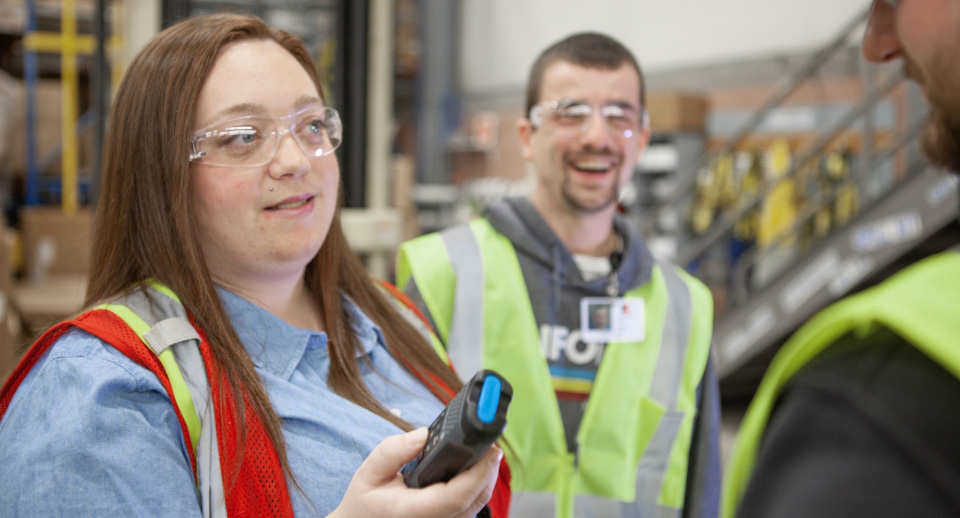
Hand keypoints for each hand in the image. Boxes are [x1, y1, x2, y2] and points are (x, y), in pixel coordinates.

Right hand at [328, 427, 501, 517]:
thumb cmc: (365, 502)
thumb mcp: (369, 472)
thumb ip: (394, 451)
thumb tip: (423, 435)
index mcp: (411, 512)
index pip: (454, 497)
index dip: (479, 473)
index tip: (492, 449)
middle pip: (473, 501)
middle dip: (488, 471)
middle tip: (493, 444)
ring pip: (475, 507)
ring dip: (485, 480)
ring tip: (487, 453)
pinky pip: (468, 510)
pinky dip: (476, 489)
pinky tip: (475, 471)